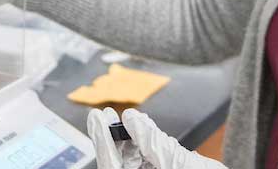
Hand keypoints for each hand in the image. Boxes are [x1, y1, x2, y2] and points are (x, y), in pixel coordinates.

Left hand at [88, 108, 227, 168]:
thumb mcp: (180, 162)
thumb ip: (155, 143)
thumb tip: (132, 119)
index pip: (113, 165)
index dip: (102, 140)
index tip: (97, 118)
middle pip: (120, 162)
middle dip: (111, 137)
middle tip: (102, 114)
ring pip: (133, 159)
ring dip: (128, 137)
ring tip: (127, 117)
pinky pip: (148, 158)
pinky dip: (145, 141)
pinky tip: (142, 125)